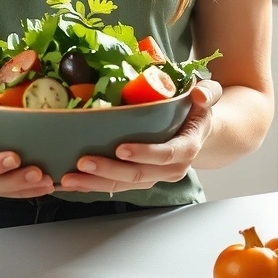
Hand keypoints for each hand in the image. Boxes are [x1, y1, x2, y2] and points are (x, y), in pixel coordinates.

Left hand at [57, 79, 223, 194]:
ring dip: (95, 183)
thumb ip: (207, 93)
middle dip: (109, 170)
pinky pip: (117, 185)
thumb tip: (198, 92)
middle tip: (82, 162)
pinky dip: (93, 186)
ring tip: (69, 178)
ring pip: (124, 185)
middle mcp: (171, 169)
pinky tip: (71, 183)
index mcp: (187, 148)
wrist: (201, 132)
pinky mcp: (140, 178)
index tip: (121, 149)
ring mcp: (154, 176)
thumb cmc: (198, 110)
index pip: (166, 154)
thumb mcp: (208, 96)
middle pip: (139, 174)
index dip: (144, 153)